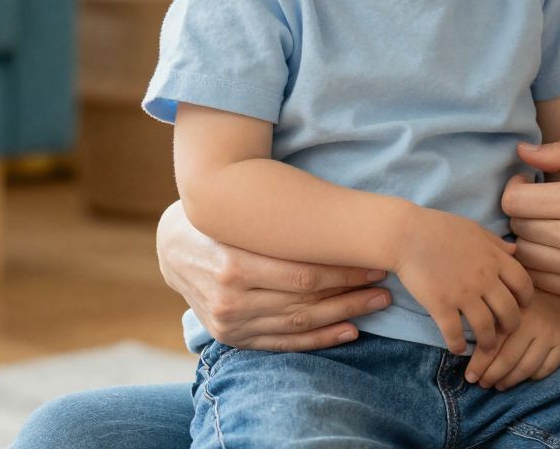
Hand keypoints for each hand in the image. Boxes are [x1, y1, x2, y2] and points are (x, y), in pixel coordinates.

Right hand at [155, 201, 392, 351]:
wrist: (172, 247)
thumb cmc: (218, 221)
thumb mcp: (241, 216)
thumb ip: (279, 226)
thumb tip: (339, 223)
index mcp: (233, 266)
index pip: (303, 276)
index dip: (345, 272)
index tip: (376, 262)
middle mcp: (231, 300)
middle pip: (305, 303)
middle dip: (351, 294)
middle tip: (386, 285)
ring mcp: (231, 324)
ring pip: (299, 325)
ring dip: (344, 316)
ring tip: (377, 304)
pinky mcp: (233, 338)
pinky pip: (283, 344)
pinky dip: (319, 340)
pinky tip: (350, 331)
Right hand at [393, 208, 533, 355]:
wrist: (406, 234)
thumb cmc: (439, 228)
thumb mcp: (474, 229)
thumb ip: (496, 243)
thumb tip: (515, 251)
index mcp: (494, 258)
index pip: (523, 283)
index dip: (526, 298)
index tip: (522, 306)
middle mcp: (484, 278)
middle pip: (509, 310)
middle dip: (512, 325)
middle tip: (506, 331)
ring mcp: (463, 293)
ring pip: (485, 327)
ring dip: (488, 342)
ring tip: (486, 348)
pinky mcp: (441, 305)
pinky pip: (455, 333)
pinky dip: (458, 345)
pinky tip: (457, 349)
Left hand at [464, 291, 559, 389]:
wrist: (559, 292)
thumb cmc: (523, 302)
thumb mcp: (504, 304)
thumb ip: (489, 323)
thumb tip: (465, 349)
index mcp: (514, 313)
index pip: (492, 345)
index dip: (479, 365)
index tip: (470, 376)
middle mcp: (534, 324)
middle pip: (508, 360)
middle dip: (492, 376)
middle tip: (482, 384)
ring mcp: (551, 335)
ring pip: (527, 368)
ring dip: (509, 381)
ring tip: (499, 385)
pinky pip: (545, 369)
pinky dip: (531, 378)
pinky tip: (521, 378)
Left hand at [501, 141, 559, 301]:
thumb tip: (521, 150)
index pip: (514, 200)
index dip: (514, 187)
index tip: (528, 182)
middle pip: (516, 227)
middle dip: (521, 212)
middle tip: (540, 204)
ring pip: (524, 256)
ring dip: (528, 239)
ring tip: (547, 226)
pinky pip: (541, 280)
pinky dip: (540, 264)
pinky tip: (556, 249)